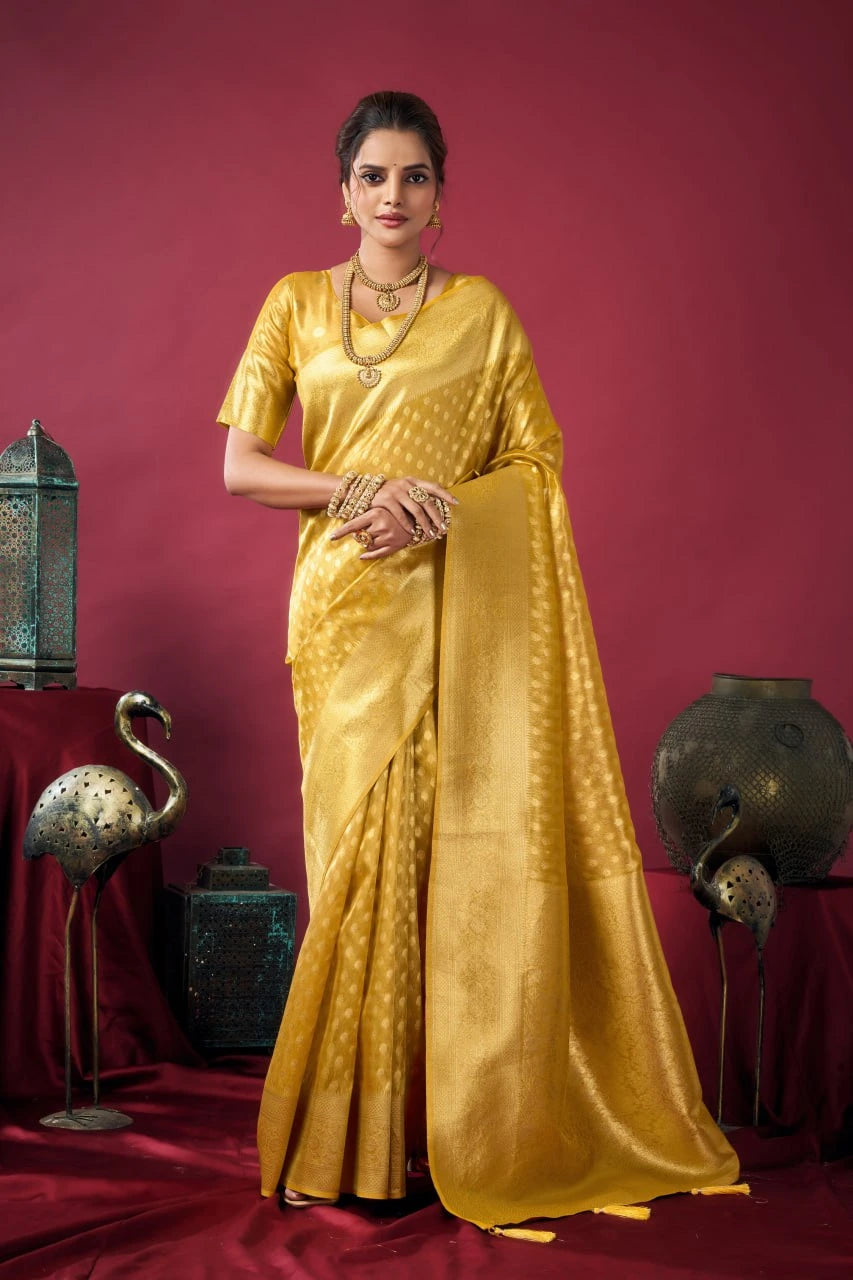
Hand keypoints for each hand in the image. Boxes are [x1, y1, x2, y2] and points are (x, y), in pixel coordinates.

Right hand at [330, 476, 457, 560]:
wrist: (363, 492)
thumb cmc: (387, 494)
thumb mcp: (402, 489)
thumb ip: (415, 494)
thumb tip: (435, 507)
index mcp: (412, 481)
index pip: (433, 486)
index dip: (445, 494)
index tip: (456, 503)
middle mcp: (406, 485)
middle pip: (427, 501)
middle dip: (437, 516)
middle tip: (443, 528)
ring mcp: (396, 492)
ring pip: (416, 510)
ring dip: (425, 524)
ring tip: (431, 534)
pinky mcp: (386, 500)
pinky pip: (400, 515)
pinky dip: (408, 525)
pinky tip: (412, 533)